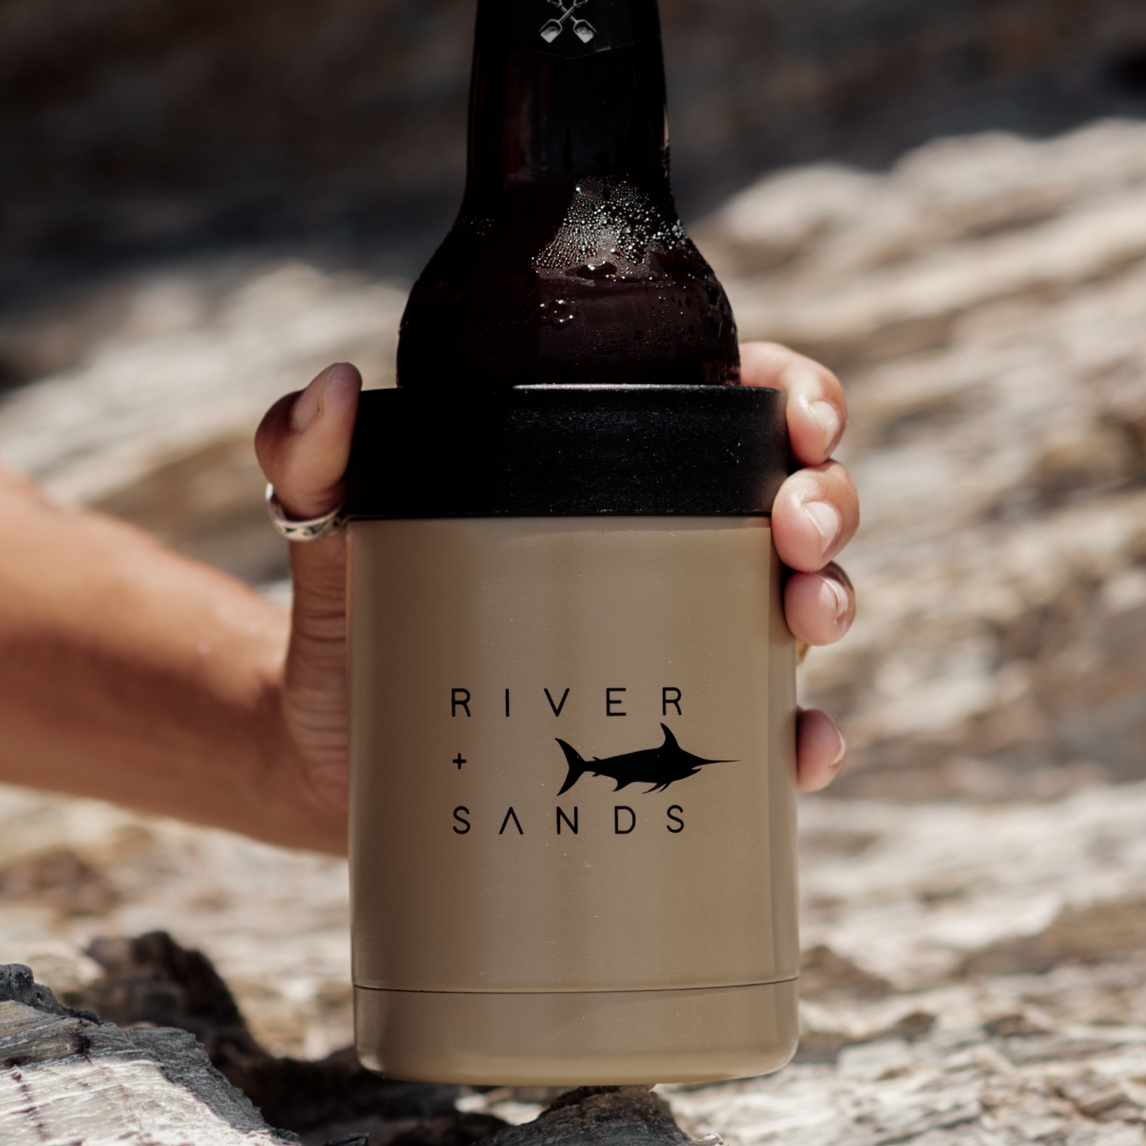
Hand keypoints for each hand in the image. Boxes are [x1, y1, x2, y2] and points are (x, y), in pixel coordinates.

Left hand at [255, 348, 856, 823]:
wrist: (331, 756)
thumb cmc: (351, 616)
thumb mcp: (333, 528)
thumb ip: (311, 455)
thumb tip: (331, 389)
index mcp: (613, 465)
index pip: (734, 405)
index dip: (798, 396)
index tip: (798, 416)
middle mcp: (670, 546)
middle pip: (794, 500)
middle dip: (825, 501)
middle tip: (793, 528)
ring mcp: (681, 642)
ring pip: (802, 606)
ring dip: (834, 599)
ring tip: (807, 618)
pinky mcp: (672, 738)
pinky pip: (767, 736)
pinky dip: (806, 741)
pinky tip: (805, 746)